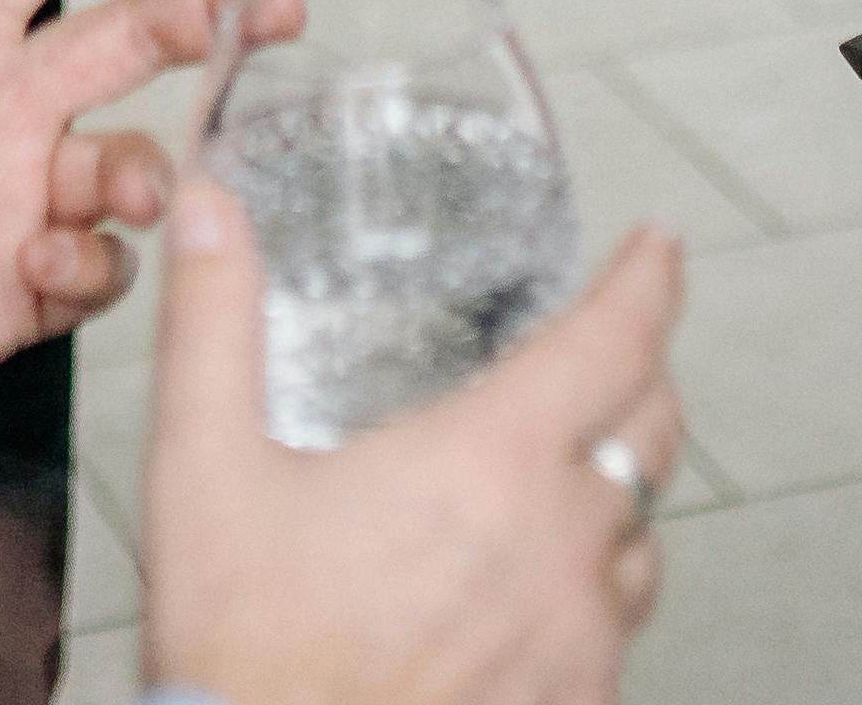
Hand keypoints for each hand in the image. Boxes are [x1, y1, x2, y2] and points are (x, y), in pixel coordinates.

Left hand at [0, 0, 255, 486]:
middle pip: (132, 40)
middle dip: (211, 14)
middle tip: (278, 9)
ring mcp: (12, 201)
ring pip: (131, 165)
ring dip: (147, 174)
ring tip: (115, 197)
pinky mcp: (16, 293)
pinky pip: (103, 271)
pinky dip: (97, 270)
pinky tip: (40, 276)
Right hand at [140, 180, 683, 704]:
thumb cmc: (243, 653)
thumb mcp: (204, 470)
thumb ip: (213, 325)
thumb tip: (211, 208)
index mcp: (492, 463)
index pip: (617, 340)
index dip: (648, 282)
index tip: (657, 248)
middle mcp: (562, 547)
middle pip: (651, 434)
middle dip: (639, 378)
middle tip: (608, 355)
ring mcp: (580, 642)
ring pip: (642, 542)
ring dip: (615, 498)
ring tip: (565, 484)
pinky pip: (612, 636)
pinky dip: (589, 598)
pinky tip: (531, 602)